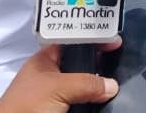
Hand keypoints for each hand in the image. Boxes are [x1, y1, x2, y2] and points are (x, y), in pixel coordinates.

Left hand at [0, 42, 119, 112]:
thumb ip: (86, 82)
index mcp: (45, 61)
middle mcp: (51, 75)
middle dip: (97, 65)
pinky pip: (81, 102)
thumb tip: (111, 85)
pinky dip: (91, 103)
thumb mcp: (58, 87)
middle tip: (117, 64)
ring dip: (96, 87)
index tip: (114, 42)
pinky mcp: (59, 110)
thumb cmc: (28, 105)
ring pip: (81, 86)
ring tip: (115, 84)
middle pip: (79, 65)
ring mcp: (55, 95)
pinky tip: (103, 101)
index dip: (91, 39)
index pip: (72, 42)